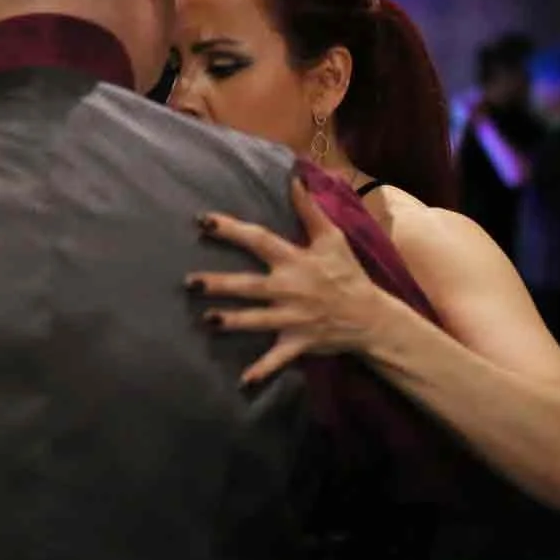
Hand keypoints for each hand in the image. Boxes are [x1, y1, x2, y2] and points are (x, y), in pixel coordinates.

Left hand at [186, 176, 394, 386]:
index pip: (259, 241)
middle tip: (190, 282)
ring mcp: (293, 317)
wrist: (370, 316)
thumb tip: (295, 177)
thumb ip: (309, 209)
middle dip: (220, 284)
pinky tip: (242, 382)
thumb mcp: (333, 238)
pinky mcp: (298, 342)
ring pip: (257, 320)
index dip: (232, 230)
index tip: (204, 221)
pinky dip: (262, 371)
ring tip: (207, 320)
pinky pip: (277, 359)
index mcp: (295, 261)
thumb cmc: (347, 273)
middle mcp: (290, 289)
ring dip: (232, 322)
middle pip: (249, 285)